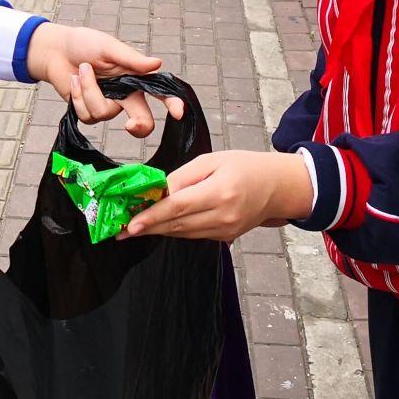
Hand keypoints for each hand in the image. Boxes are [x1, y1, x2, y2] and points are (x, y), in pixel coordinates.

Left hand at [26, 23, 183, 136]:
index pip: (160, 93)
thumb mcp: (108, 47)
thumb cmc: (85, 44)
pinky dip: (78, 96)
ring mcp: (107, 105)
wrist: (56, 50)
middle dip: (138, 126)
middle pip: (142, 120)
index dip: (173, 104)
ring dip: (88, 91)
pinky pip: (87, 115)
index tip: (179, 113)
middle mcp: (125, 95)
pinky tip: (74, 81)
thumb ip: (132, 59)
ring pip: (104, 113)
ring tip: (80, 71)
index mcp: (135, 79)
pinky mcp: (89, 112)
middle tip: (130, 126)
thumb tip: (158, 63)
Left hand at [125, 150, 313, 241]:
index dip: (152, 216)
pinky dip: (174, 230)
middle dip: (147, 227)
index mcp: (220, 192)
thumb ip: (183, 176)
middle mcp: (223, 216)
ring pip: (182, 233)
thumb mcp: (213, 160)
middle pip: (177, 224)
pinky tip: (159, 225)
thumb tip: (158, 191)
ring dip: (157, 230)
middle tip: (120, 229)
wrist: (278, 187)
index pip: (178, 207)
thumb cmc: (245, 166)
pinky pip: (193, 235)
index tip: (130, 224)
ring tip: (133, 227)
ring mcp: (225, 231)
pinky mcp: (225, 238)